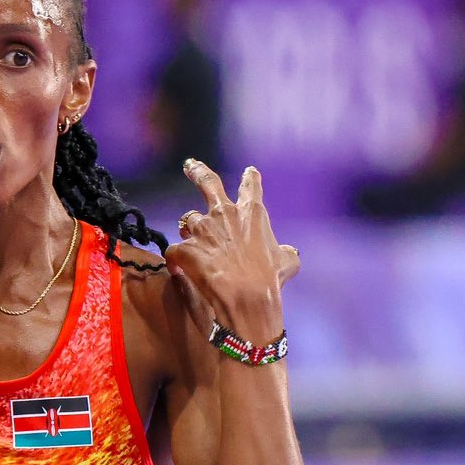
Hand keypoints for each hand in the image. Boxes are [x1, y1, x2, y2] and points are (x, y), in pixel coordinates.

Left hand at [163, 159, 297, 339]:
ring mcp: (202, 229)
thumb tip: (290, 252)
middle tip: (190, 165)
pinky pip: (174, 251)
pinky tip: (178, 270)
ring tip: (192, 242)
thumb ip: (286, 252)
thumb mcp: (288, 263)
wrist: (248, 299)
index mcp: (251, 213)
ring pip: (188, 220)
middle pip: (208, 183)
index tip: (249, 171)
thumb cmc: (270, 281)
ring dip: (189, 230)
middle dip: (198, 171)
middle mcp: (224, 214)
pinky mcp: (185, 248)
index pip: (251, 187)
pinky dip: (176, 260)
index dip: (250, 179)